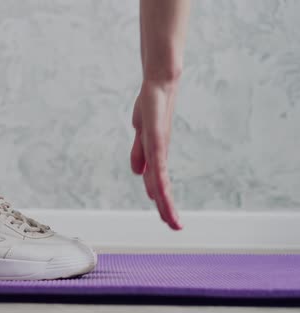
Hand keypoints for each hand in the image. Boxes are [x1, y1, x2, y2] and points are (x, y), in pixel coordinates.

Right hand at [131, 81, 181, 229]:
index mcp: (156, 155)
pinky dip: (158, 178)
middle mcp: (160, 153)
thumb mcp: (142, 134)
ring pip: (161, 179)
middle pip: (162, 186)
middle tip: (175, 227)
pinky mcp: (157, 136)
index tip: (170, 221)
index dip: (164, 202)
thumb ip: (140, 153)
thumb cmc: (151, 105)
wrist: (159, 83)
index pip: (159, 184)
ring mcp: (159, 146)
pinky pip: (156, 161)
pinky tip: (159, 192)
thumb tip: (140, 173)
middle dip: (168, 208)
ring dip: (165, 200)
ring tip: (171, 219)